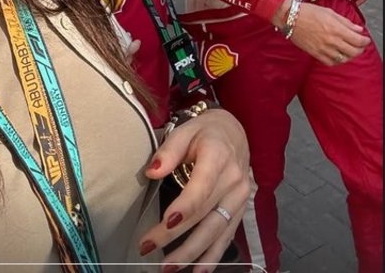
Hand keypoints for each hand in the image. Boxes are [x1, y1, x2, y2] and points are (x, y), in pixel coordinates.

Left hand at [139, 109, 250, 270]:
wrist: (234, 132)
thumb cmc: (205, 132)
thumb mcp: (185, 130)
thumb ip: (168, 151)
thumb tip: (152, 171)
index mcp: (218, 156)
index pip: (201, 187)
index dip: (184, 208)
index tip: (165, 224)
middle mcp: (233, 179)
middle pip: (203, 214)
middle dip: (175, 236)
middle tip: (148, 249)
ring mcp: (240, 197)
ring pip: (216, 230)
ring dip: (192, 253)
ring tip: (168, 267)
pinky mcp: (241, 209)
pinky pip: (227, 236)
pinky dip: (213, 256)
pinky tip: (199, 271)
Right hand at [289, 0, 369, 64]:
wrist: (290, 18)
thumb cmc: (308, 12)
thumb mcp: (329, 12)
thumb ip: (346, 22)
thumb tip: (358, 29)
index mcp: (336, 29)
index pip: (358, 40)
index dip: (365, 41)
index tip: (365, 39)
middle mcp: (332, 41)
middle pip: (354, 52)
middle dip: (360, 49)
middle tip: (360, 45)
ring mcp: (324, 49)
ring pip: (344, 59)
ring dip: (350, 55)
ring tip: (350, 50)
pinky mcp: (316, 54)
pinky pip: (331, 63)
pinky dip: (338, 61)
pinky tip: (338, 55)